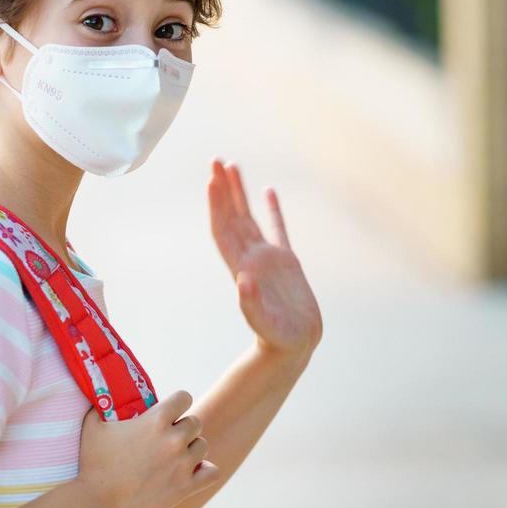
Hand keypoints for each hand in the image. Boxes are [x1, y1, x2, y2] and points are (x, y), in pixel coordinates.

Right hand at [74, 390, 218, 507]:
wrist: (98, 505)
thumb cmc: (93, 465)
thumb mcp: (92, 426)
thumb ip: (100, 406)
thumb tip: (100, 396)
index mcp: (156, 420)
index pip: (184, 398)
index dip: (176, 404)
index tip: (169, 412)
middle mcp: (174, 439)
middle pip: (195, 422)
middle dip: (182, 428)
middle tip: (167, 439)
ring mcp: (182, 464)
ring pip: (203, 446)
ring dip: (191, 449)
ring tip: (176, 457)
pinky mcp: (186, 487)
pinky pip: (212, 472)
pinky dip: (205, 471)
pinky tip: (193, 472)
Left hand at [208, 159, 323, 360]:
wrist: (294, 347)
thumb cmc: (279, 339)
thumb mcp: (265, 323)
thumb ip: (251, 304)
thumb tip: (243, 281)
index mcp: (243, 268)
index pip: (224, 230)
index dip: (217, 205)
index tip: (212, 180)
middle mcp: (251, 259)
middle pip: (231, 216)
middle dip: (223, 189)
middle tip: (215, 160)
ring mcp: (267, 259)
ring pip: (249, 217)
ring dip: (239, 192)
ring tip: (232, 165)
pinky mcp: (286, 262)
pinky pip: (278, 228)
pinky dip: (272, 209)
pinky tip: (268, 191)